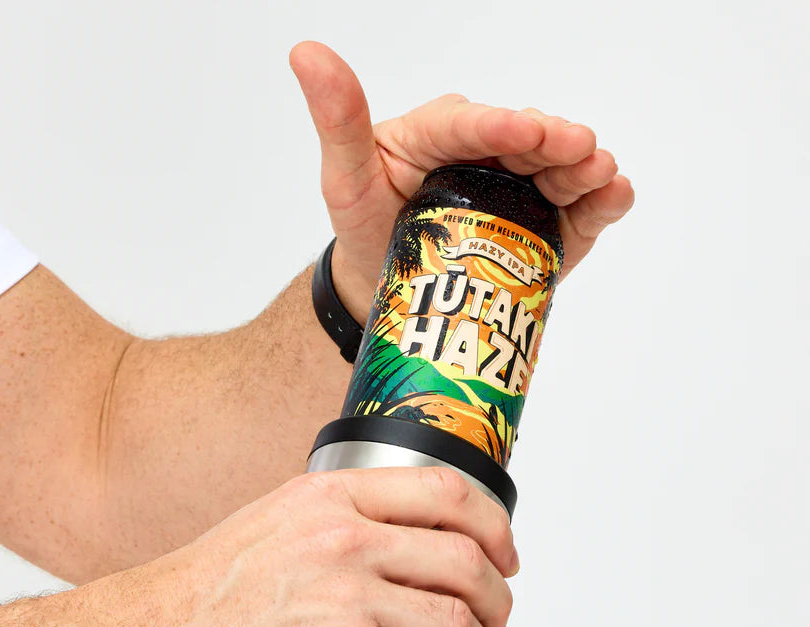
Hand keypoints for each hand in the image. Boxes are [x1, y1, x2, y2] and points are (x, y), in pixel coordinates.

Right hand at [82, 467, 516, 626]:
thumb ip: (332, 522)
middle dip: (496, 603)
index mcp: (332, 497)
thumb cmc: (200, 592)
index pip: (446, 492)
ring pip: (458, 625)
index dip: (493, 528)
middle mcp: (345, 539)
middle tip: (491, 626)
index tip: (502, 557)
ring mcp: (347, 599)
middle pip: (466, 562)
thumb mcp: (271, 522)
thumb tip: (392, 546)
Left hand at [290, 41, 634, 319]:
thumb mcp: (345, 174)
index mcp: (443, 132)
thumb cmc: (365, 224)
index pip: (472, 124)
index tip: (525, 130)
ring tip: (602, 175)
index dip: (501, 126)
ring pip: (560, 171)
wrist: (384, 282)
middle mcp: (489, 154)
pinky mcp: (545, 225)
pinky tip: (614, 197)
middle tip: (579, 149)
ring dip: (585, 171)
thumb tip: (305, 51)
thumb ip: (337, 120)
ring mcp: (521, 188)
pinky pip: (576, 210)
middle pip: (527, 144)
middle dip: (556, 145)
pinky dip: (600, 203)